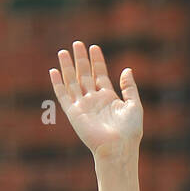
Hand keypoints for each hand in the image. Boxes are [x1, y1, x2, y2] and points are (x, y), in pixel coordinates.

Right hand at [49, 41, 142, 161]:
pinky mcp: (74, 113)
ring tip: (64, 52)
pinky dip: (58, 83)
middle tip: (77, 43)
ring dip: (68, 67)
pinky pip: (63, 95)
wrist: (118, 147)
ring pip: (73, 81)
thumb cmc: (130, 131)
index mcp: (109, 98)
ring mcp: (83, 105)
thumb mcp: (135, 106)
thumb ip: (130, 88)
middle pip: (85, 75)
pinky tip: (54, 71)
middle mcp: (94, 100)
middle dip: (81, 59)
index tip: (94, 47)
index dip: (97, 61)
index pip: (100, 74)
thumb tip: (127, 69)